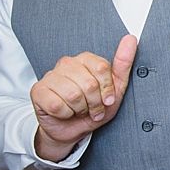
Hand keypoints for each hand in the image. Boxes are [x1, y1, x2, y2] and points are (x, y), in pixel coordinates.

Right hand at [30, 34, 136, 160]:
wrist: (72, 129)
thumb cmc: (93, 108)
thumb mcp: (116, 90)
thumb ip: (123, 65)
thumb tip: (130, 39)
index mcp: (86, 59)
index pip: (102, 68)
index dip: (107, 89)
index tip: (107, 99)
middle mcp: (66, 63)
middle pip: (89, 83)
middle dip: (94, 102)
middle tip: (92, 108)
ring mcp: (50, 76)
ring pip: (73, 95)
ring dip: (80, 109)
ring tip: (79, 110)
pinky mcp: (38, 90)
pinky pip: (57, 105)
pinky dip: (65, 114)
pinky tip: (65, 112)